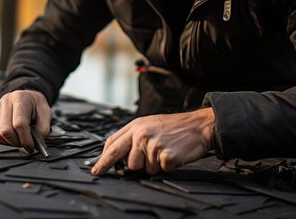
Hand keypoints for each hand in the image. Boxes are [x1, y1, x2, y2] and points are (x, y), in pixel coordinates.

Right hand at [0, 90, 51, 152]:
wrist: (29, 97)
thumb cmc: (37, 106)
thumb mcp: (46, 113)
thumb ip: (43, 128)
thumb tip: (36, 142)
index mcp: (21, 98)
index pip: (19, 123)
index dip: (25, 139)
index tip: (31, 147)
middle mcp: (6, 101)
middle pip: (6, 130)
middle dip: (17, 142)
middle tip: (26, 144)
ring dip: (10, 142)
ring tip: (21, 139)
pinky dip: (5, 140)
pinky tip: (14, 136)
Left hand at [91, 107, 214, 174]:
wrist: (198, 125)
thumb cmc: (174, 127)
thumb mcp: (149, 125)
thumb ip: (132, 138)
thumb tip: (118, 158)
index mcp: (135, 126)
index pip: (112, 145)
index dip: (103, 160)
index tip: (96, 170)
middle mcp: (141, 134)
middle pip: (128, 162)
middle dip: (135, 166)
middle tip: (149, 159)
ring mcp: (153, 144)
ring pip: (145, 169)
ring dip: (155, 165)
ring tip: (165, 151)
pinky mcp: (165, 155)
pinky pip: (161, 170)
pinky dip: (167, 166)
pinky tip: (174, 153)